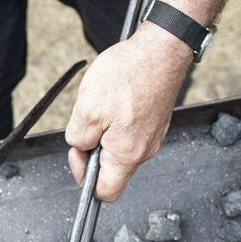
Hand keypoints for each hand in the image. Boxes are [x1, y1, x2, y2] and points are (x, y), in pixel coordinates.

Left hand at [65, 24, 193, 200]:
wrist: (162, 49)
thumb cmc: (130, 74)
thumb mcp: (87, 108)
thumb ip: (78, 138)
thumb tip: (81, 149)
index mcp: (127, 154)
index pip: (106, 192)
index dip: (85, 179)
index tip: (78, 155)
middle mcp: (144, 150)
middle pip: (112, 168)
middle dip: (93, 149)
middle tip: (88, 122)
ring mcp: (152, 136)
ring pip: (120, 147)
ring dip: (105, 131)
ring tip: (103, 105)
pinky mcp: (154, 121)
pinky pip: (130, 131)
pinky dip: (117, 120)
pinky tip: (116, 99)